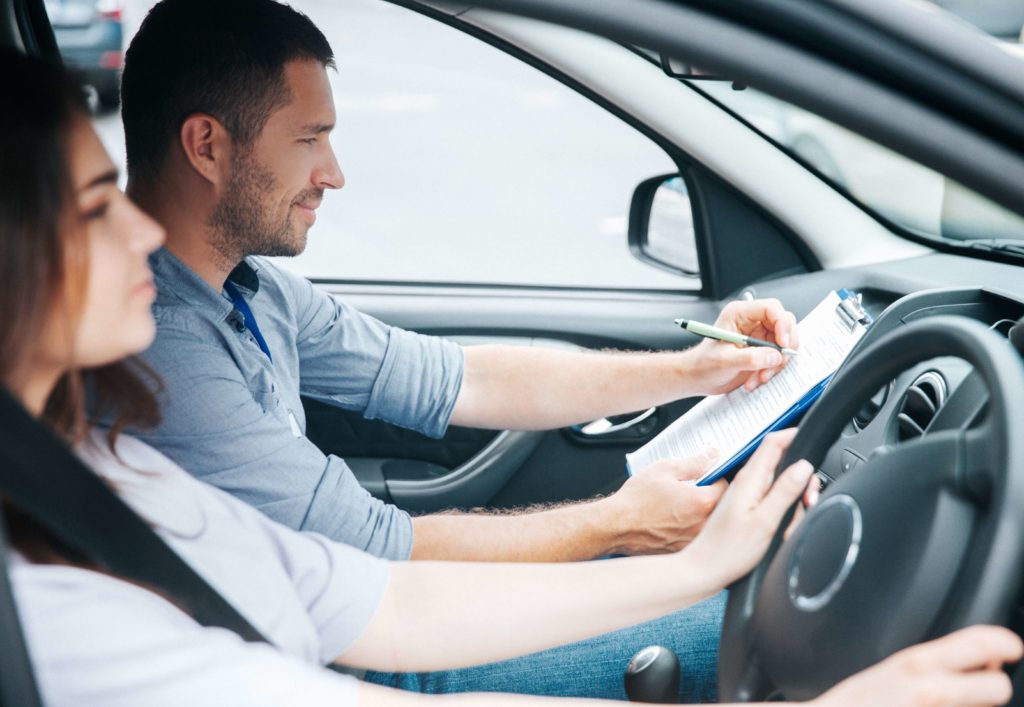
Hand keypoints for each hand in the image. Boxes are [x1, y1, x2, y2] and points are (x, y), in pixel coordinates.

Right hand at [605, 450, 726, 554]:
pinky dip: (689, 529)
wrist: (615, 525)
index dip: (715, 477)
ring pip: (709, 525)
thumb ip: (694, 463)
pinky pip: (695, 538)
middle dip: (711, 496)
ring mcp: (693, 542)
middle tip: (693, 490)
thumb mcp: (665, 469)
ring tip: (681, 507)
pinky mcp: (682, 551)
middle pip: (721, 507)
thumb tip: (711, 456)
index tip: (706, 476)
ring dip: (701, 515)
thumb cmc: (636, 500)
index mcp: (702, 502)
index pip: (726, 486)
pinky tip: (673, 522)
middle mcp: (702, 525)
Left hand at [683, 429, 812, 586]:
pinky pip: (774, 502)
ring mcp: (748, 496)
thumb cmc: (729, 551)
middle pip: (784, 466)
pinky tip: (782, 531)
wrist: (705, 570)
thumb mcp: (765, 521)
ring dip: (794, 503)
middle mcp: (748, 483)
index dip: (794, 436)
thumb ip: (785, 490)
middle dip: (802, 482)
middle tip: (807, 502)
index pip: (774, 443)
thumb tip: (804, 466)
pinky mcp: (748, 509)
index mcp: (750, 480)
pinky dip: (784, 514)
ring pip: (782, 486)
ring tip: (789, 526)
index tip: (813, 442)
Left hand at [685, 298, 798, 393]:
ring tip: (759, 377)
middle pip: (783, 323)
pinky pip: (778, 356)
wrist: (697, 378)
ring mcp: (758, 335)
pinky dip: (772, 369)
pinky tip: (756, 378)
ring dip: (776, 363)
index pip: (771, 308)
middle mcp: (750, 321)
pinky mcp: (762, 349)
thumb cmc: (703, 365)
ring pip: (784, 342)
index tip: (783, 344)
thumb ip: (751, 358)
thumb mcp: (725, 362)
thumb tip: (775, 356)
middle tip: (777, 363)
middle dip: (783, 346)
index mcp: (739, 313)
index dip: (782, 324)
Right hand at [815, 626, 1022, 705]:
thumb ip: (939, 665)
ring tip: (952, 703)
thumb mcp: (894, 671)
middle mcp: (930, 689)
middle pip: (997, 688)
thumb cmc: (858, 704)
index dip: (1004, 645)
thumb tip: (984, 663)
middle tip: (987, 690)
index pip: (980, 644)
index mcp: (918, 663)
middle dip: (997, 689)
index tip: (1012, 648)